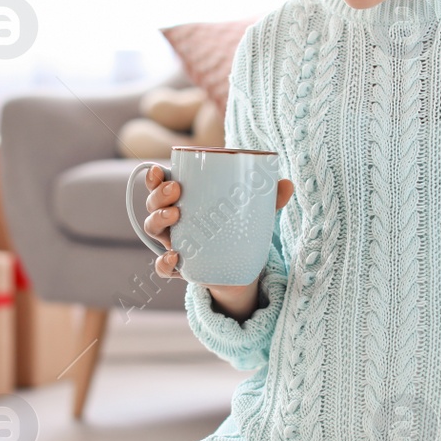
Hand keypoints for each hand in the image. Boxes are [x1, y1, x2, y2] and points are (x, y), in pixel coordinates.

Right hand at [141, 164, 293, 317]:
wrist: (240, 271)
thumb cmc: (239, 229)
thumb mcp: (254, 212)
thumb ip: (269, 198)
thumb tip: (287, 184)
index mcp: (185, 200)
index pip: (161, 185)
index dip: (154, 177)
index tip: (159, 170)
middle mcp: (173, 221)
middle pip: (153, 205)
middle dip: (158, 195)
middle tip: (175, 190)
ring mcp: (174, 244)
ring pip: (153, 230)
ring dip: (159, 219)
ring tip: (176, 214)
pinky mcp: (181, 268)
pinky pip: (163, 267)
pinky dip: (164, 262)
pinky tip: (176, 256)